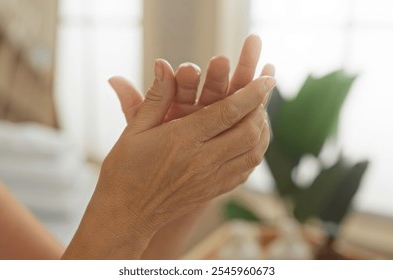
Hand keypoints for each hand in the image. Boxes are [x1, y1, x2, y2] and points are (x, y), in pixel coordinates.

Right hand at [107, 35, 274, 259]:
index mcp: (182, 139)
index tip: (267, 78)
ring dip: (262, 129)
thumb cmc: (125, 169)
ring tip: (262, 112)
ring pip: (252, 152)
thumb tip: (163, 64)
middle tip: (266, 91)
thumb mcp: (134, 129)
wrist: (127, 214)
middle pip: (247, 131)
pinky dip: (255, 152)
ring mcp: (211, 178)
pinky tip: (253, 140)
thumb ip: (155, 97)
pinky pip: (245, 170)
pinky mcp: (214, 191)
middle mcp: (202, 160)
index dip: (252, 93)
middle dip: (262, 107)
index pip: (227, 112)